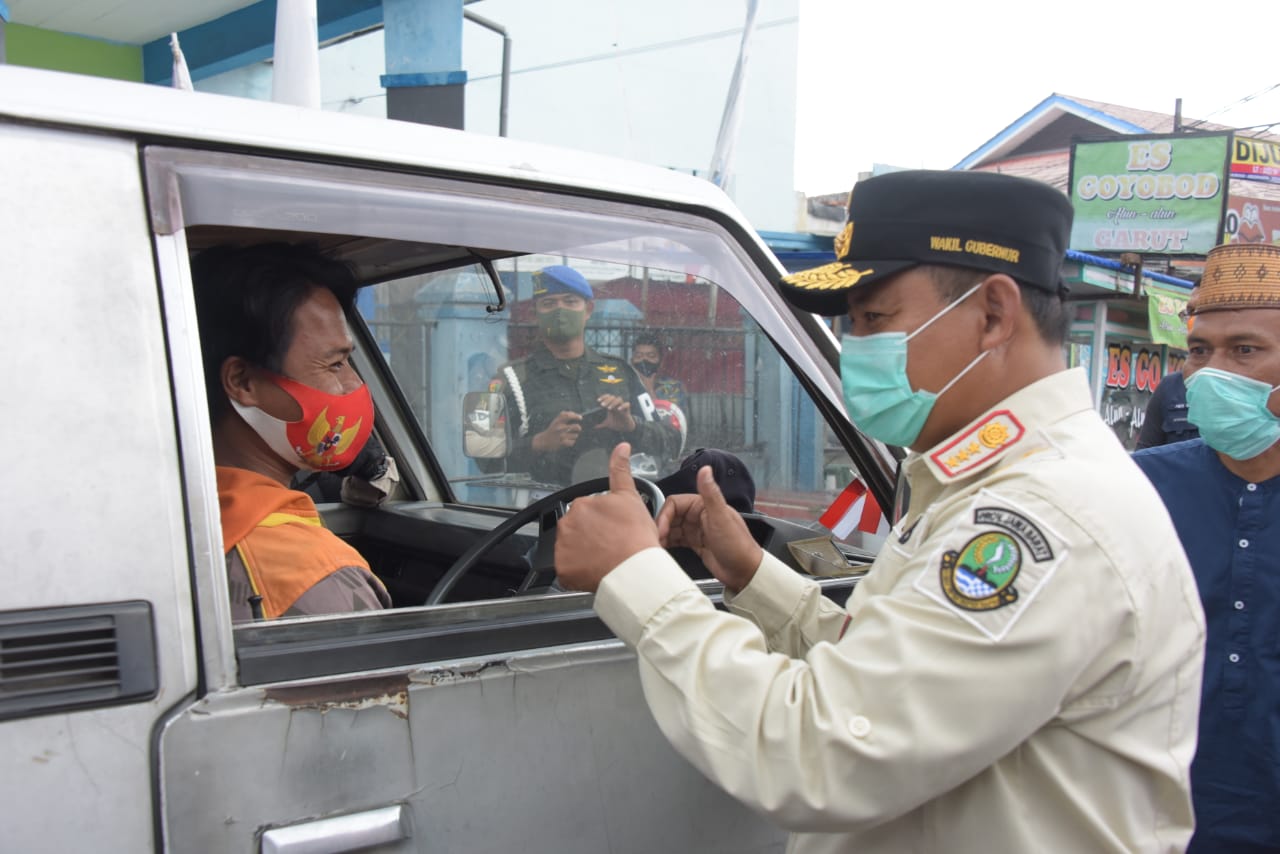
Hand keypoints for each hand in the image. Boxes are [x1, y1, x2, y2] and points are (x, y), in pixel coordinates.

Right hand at [532, 411, 583, 452]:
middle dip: (578, 428)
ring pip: (575, 435)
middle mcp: (559, 428)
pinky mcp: (562, 443)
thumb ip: (564, 416)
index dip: (576, 416)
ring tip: (569, 436)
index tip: (580, 418)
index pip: (568, 416)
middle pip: (576, 427)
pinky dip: (571, 442)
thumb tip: (575, 414)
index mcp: (558, 421)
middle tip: (578, 428)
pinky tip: (566, 441)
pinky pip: (572, 442)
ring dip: (574, 436)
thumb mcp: (556, 421)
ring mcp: (561, 436)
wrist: (543, 441)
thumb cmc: (552, 430)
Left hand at [555, 442, 659, 592]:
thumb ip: (621, 470)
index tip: (612, 531)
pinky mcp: (562, 568)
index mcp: (582, 504)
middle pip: (577, 529)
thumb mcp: (630, 497)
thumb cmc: (636, 536)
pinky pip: (567, 569)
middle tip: (610, 546)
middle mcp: (567, 523)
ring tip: (604, 559)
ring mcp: (563, 546)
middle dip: (589, 536)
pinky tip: (594, 570)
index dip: (602, 523)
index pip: (587, 512)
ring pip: (571, 548)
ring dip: (583, 553)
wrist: (635, 569)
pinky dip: (577, 571)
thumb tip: (621, 446)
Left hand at [596, 394, 636, 432]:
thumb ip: (601, 425)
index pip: (608, 397)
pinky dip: (623, 406)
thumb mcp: (608, 424)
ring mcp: (622, 407)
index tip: (598, 401)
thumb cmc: (617, 423)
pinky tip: (619, 409)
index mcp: (612, 406)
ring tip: (609, 408)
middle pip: (612, 397)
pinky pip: (627, 404)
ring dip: (613, 402)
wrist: (625, 428)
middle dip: (607, 400)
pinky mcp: (627, 410)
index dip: (603, 397)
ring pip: (619, 399)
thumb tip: (594, 427)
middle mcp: (617, 405)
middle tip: (602, 405)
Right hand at [656, 464, 761, 592]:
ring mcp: (698, 530)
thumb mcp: (720, 517)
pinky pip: (677, 540)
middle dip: (662, 527)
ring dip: (664, 536)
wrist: (745, 572)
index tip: (660, 529)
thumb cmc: (737, 545)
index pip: (675, 503)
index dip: (665, 515)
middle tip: (656, 540)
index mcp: (704, 505)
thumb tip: (705, 469)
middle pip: (671, 516)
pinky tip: (665, 549)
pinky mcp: (697, 544)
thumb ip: (710, 493)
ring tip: (658, 546)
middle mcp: (700, 515)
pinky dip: (669, 544)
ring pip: (673, 528)